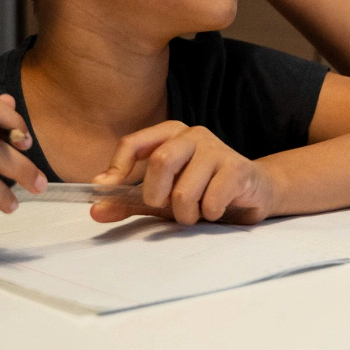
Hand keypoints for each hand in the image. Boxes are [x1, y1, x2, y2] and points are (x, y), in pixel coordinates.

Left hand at [90, 121, 279, 225]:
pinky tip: (217, 208)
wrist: (253, 191)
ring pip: (184, 191)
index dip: (117, 168)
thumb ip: (128, 201)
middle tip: (167, 206)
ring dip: (186, 214)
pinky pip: (210, 201)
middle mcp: (194, 135)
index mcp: (171, 134)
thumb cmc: (202, 190)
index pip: (134, 143)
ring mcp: (217, 149)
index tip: (108, 189)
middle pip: (160, 162)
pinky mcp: (237, 169)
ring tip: (197, 211)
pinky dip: (208, 214)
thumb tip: (95, 208)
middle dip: (157, 196)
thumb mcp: (161, 196)